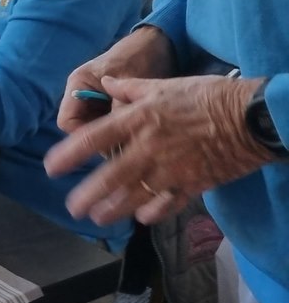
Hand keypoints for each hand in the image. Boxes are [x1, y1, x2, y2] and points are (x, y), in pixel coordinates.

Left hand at [46, 75, 270, 226]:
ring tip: (98, 217)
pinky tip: (141, 218)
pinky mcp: (194, 182)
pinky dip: (154, 212)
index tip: (52, 168)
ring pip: (136, 194)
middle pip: (111, 175)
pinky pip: (169, 203)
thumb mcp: (162, 84)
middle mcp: (149, 146)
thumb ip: (129, 88)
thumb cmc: (205, 95)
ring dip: (115, 208)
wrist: (249, 115)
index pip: (94, 139)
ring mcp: (171, 168)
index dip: (70, 155)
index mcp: (138, 119)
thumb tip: (105, 83)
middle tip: (72, 208)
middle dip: (89, 194)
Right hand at [57, 26, 177, 133]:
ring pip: (96, 128)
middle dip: (100, 137)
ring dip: (112, 134)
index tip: (108, 143)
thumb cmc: (138, 58)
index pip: (67, 121)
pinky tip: (138, 130)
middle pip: (81, 127)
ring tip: (134, 136)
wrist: (158, 45)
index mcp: (78, 85)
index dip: (84, 135)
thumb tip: (119, 143)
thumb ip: (119, 110)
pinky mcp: (109, 104)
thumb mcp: (129, 83)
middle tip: (124, 144)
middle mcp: (81, 94)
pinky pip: (109, 124)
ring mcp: (94, 100)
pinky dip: (121, 130)